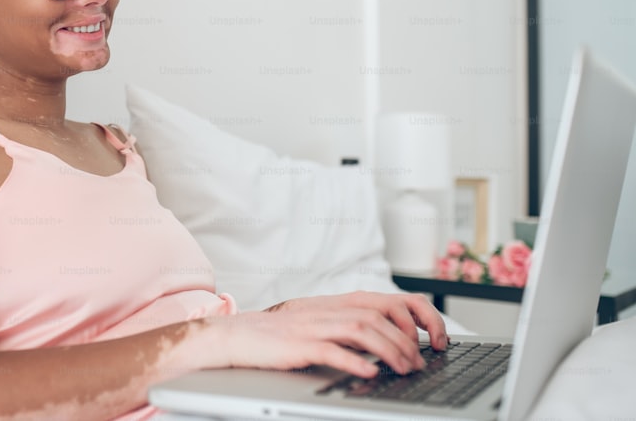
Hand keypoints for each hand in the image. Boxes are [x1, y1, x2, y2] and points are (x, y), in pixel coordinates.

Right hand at [216, 291, 448, 377]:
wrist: (238, 336)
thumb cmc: (280, 335)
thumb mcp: (321, 324)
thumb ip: (352, 327)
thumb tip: (391, 344)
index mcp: (338, 303)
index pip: (390, 300)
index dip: (419, 317)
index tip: (435, 340)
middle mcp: (330, 310)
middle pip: (381, 313)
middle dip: (408, 338)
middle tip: (420, 362)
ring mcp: (314, 326)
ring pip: (363, 329)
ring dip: (390, 350)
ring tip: (404, 370)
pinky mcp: (299, 345)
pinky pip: (332, 350)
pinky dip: (355, 360)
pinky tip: (370, 372)